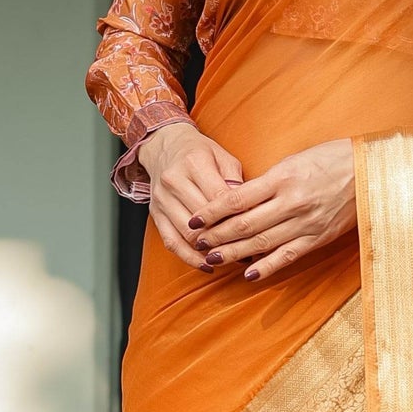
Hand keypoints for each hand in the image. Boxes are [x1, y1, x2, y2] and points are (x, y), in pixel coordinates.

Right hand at [136, 121, 244, 270]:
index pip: (219, 198)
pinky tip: (207, 266)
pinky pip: (171, 242)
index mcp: (194, 163)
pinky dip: (189, 258)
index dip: (239, 217)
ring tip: (232, 259)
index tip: (257, 230)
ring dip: (211, 251)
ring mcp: (162, 200)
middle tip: (250, 250)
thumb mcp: (223, 157)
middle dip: (227, 238)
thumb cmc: (200, 152)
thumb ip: (236, 182)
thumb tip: (250, 210)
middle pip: (203, 220)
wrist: (164, 145)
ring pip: (188, 235)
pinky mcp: (155, 214)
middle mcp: (174, 181)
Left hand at [191, 137, 356, 283]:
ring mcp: (305, 223)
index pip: (237, 199)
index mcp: (283, 178)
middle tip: (197, 242)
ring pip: (261, 243)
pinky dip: (267, 267)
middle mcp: (291, 203)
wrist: (370, 171)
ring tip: (212, 259)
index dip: (211, 212)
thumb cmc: (332, 159)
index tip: (193, 220)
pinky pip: (288, 256)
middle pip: (244, 225)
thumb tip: (239, 199)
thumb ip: (268, 181)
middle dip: (216, 236)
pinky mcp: (317, 238)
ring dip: (234, 253)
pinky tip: (249, 274)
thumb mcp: (295, 160)